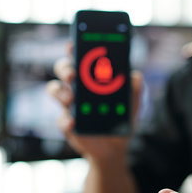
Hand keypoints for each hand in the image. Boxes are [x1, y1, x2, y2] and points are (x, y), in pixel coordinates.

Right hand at [46, 44, 142, 159]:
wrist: (116, 148)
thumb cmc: (121, 120)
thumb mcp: (133, 105)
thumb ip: (135, 90)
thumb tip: (136, 76)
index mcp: (92, 79)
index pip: (80, 58)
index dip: (74, 48)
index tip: (73, 43)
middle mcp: (77, 88)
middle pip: (63, 70)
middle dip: (65, 68)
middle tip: (72, 74)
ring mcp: (70, 106)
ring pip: (55, 90)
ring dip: (60, 92)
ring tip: (71, 100)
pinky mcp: (68, 124)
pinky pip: (61, 119)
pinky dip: (65, 120)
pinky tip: (73, 122)